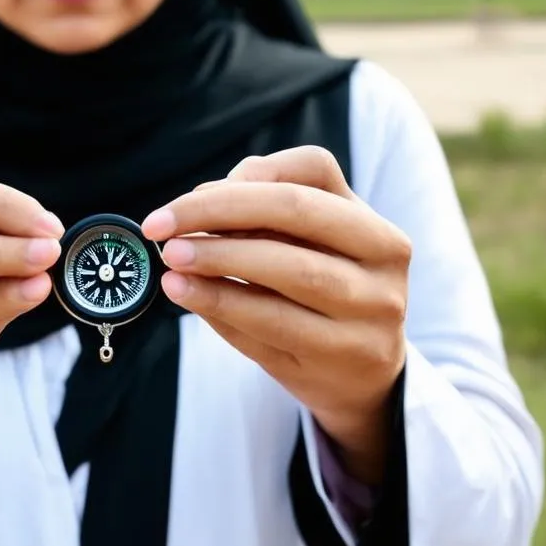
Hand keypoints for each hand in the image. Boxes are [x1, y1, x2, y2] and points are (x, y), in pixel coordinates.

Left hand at [142, 146, 409, 484]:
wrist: (361, 376)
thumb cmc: (322, 289)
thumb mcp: (310, 244)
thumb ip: (265, 206)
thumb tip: (201, 198)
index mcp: (375, 225)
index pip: (314, 169)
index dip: (246, 176)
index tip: (189, 195)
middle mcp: (382, 269)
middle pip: (296, 214)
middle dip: (219, 213)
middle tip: (163, 226)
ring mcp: (368, 318)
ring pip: (289, 273)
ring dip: (217, 263)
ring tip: (171, 260)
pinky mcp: (339, 362)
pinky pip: (271, 328)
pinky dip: (220, 306)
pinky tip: (186, 293)